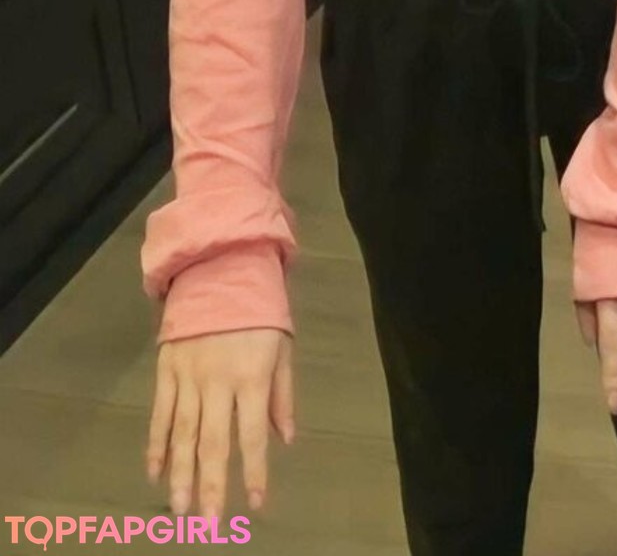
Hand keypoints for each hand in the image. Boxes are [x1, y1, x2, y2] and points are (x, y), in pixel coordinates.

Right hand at [146, 328, 293, 518]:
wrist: (219, 267)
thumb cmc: (259, 309)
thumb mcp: (282, 345)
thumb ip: (282, 394)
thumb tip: (285, 439)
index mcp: (250, 376)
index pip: (252, 434)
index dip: (254, 471)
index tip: (256, 505)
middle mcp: (217, 381)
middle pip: (213, 442)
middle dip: (212, 485)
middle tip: (208, 524)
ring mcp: (188, 376)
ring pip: (183, 434)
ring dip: (181, 474)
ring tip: (180, 509)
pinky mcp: (167, 370)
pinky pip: (161, 414)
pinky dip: (157, 444)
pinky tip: (156, 472)